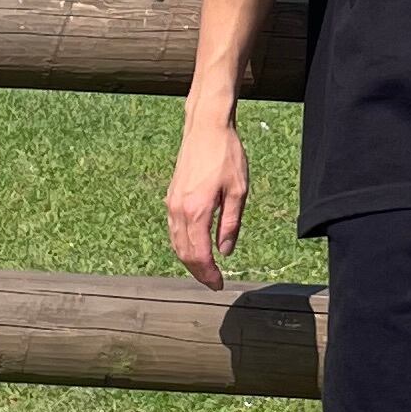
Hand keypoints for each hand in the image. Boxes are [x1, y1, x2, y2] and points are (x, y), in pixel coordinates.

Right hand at [166, 113, 251, 289]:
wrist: (206, 127)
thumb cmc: (225, 154)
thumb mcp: (239, 190)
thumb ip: (231, 224)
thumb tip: (225, 251)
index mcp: (197, 210)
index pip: (199, 255)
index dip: (208, 274)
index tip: (219, 284)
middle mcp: (179, 209)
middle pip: (184, 253)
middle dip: (198, 272)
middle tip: (214, 282)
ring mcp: (172, 203)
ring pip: (176, 243)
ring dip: (189, 261)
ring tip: (206, 270)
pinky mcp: (171, 196)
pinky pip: (173, 230)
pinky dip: (183, 245)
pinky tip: (195, 248)